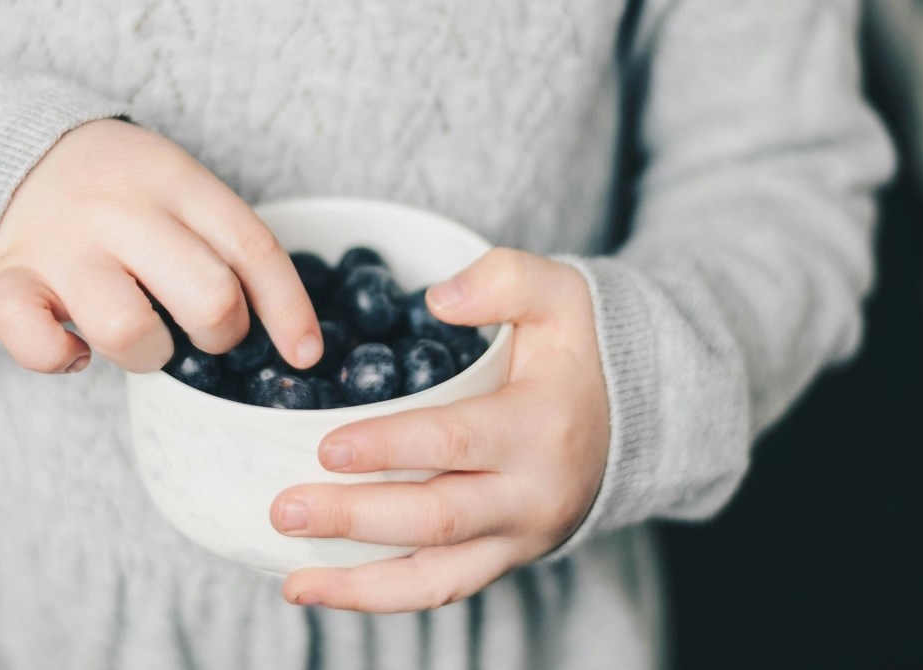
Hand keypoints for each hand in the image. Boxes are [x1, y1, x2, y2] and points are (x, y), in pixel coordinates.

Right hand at [0, 119, 320, 373]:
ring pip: (130, 332)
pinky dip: (60, 359)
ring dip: (149, 356)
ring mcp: (61, 245)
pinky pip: (37, 344)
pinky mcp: (7, 279)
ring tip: (142, 339)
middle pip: (209, 299)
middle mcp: (120, 209)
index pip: (253, 250)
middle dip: (221, 334)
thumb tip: (294, 338)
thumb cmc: (121, 191)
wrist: (13, 150)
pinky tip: (76, 350)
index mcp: (175, 180)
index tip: (304, 354)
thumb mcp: (180, 187)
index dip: (289, 310)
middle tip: (204, 330)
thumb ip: (224, 242)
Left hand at [270, 248, 609, 611]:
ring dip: (359, 586)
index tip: (325, 447)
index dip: (389, 448)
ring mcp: (520, 537)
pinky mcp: (505, 558)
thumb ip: (505, 280)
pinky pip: (441, 589)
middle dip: (354, 519)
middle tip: (284, 510)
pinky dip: (382, 598)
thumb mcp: (561, 294)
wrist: (638, 418)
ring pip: (436, 578)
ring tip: (293, 582)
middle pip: (435, 519)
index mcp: (541, 427)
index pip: (454, 443)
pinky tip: (325, 588)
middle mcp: (533, 495)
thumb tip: (436, 301)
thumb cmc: (580, 352)